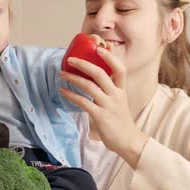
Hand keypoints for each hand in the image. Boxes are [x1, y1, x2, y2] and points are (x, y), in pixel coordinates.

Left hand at [58, 47, 147, 167]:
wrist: (128, 141)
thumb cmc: (120, 120)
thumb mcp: (119, 101)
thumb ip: (108, 90)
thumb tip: (92, 79)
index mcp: (121, 90)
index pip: (120, 69)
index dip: (110, 57)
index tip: (98, 49)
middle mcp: (116, 95)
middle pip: (100, 74)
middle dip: (84, 64)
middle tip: (70, 60)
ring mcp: (108, 105)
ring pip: (89, 86)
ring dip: (73, 78)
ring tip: (62, 75)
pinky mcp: (100, 116)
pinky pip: (83, 102)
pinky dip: (71, 95)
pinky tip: (63, 91)